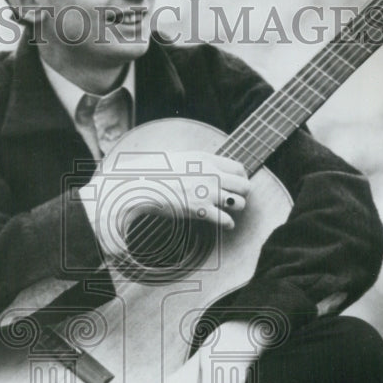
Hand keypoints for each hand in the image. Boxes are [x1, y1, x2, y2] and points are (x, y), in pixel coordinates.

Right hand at [78, 150, 250, 255]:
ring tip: (229, 211)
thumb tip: (200, 165)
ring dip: (237, 209)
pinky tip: (224, 224)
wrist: (137, 186)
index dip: (241, 177)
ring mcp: (206, 193)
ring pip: (240, 203)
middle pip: (245, 185)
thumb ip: (193, 162)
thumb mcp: (176, 158)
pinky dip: (228, 223)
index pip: (238, 167)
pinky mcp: (200, 211)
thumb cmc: (152, 172)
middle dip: (243, 194)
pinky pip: (226, 220)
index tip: (237, 184)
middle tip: (236, 199)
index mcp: (205, 159)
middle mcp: (210, 175)